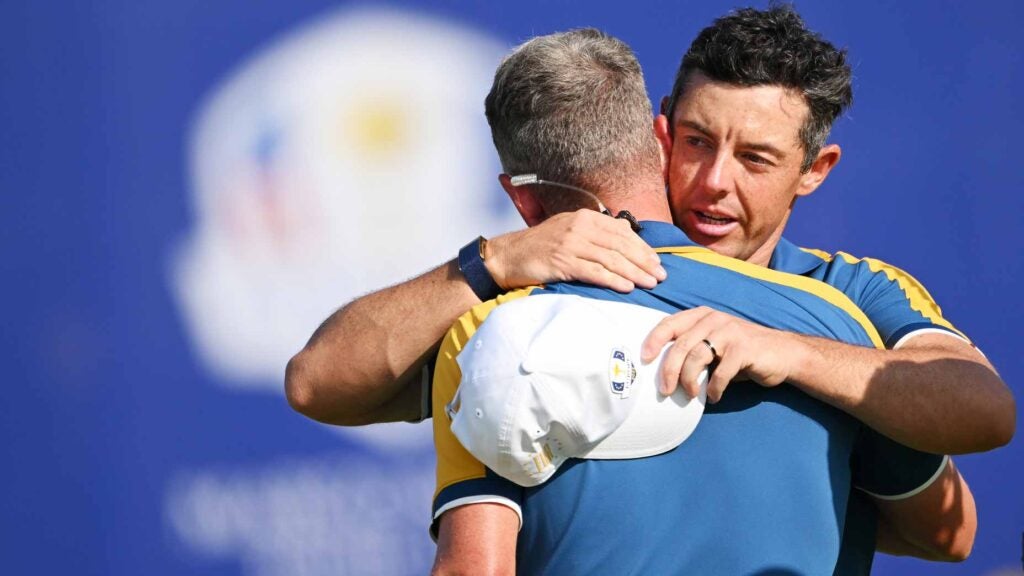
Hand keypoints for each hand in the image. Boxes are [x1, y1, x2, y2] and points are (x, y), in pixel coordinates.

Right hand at [485, 210, 666, 292]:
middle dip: (644, 261)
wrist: (509, 255)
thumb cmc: (541, 246)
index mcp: (585, 218)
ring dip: (634, 273)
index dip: (643, 248)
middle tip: (661, 276)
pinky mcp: (562, 262)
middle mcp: (580, 227)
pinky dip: (613, 280)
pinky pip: (594, 271)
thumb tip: (625, 233)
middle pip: (620, 246)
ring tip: (650, 284)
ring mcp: (571, 244)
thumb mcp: (570, 230)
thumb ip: (596, 232)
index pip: (622, 233)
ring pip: (611, 259)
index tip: (657, 262)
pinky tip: (627, 287)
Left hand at [641, 307, 796, 402]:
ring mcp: (730, 332)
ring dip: (689, 380)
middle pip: (681, 345)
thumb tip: (663, 373)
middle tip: (665, 390)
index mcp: (702, 316)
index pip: (670, 323)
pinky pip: (721, 372)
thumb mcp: (714, 345)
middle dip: (669, 370)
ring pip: (697, 357)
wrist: (783, 354)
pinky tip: (715, 396)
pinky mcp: (744, 348)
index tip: (644, 358)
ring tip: (690, 394)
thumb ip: (692, 350)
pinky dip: (714, 388)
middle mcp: (714, 319)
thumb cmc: (742, 353)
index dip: (654, 340)